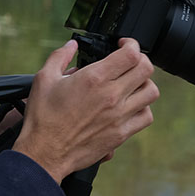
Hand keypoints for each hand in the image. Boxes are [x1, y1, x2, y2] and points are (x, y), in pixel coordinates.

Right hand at [12, 38, 158, 183]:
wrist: (45, 151)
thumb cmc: (43, 116)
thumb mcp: (44, 78)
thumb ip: (60, 56)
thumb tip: (71, 45)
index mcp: (94, 78)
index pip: (131, 54)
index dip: (131, 44)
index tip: (123, 45)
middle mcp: (111, 96)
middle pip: (146, 70)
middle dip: (140, 59)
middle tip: (129, 61)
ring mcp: (119, 116)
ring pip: (151, 92)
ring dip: (144, 83)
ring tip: (131, 83)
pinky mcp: (121, 134)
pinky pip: (146, 117)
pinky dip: (142, 107)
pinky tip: (129, 105)